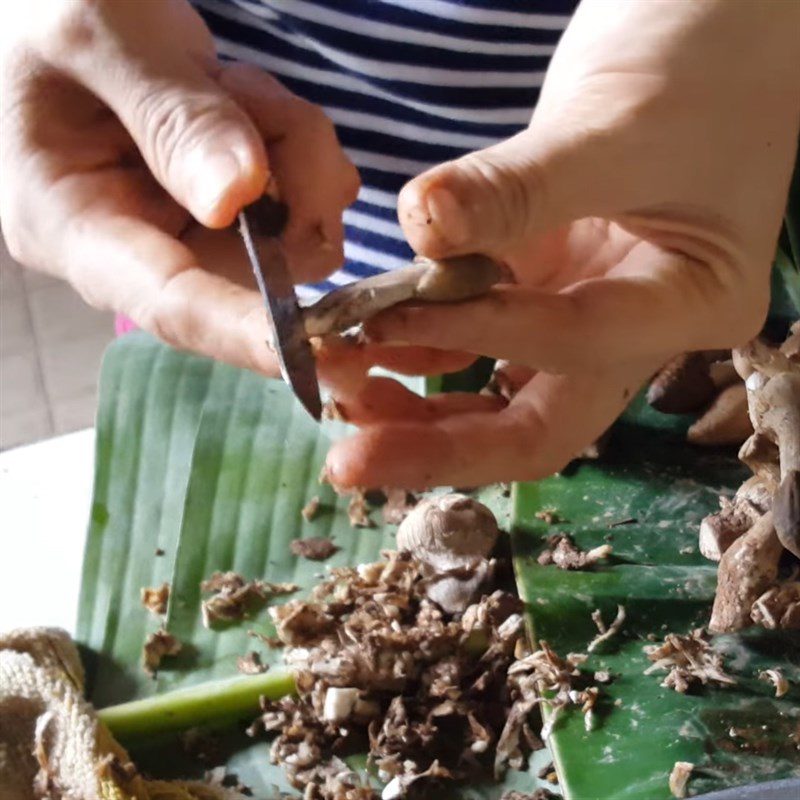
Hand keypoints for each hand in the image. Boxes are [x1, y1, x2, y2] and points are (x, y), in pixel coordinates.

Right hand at [1, 0, 358, 373]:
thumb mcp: (98, 33)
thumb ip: (172, 118)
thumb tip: (240, 199)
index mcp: (74, 227)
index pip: (170, 304)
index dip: (248, 330)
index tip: (320, 344)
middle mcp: (138, 245)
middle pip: (257, 266)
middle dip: (293, 190)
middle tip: (266, 107)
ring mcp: (191, 227)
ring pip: (295, 227)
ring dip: (294, 149)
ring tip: (234, 84)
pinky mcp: (229, 203)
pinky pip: (302, 191)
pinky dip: (294, 137)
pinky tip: (244, 94)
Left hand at [323, 0, 799, 488]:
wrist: (706, 25)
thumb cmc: (698, 63)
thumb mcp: (615, 125)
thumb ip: (520, 186)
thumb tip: (422, 224)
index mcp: (687, 304)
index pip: (576, 344)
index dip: (479, 334)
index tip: (388, 319)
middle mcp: (633, 329)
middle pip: (537, 423)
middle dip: (440, 448)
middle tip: (350, 462)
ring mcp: (581, 309)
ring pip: (497, 393)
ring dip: (415, 406)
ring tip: (340, 394)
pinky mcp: (538, 283)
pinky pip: (474, 336)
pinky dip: (418, 345)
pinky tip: (367, 339)